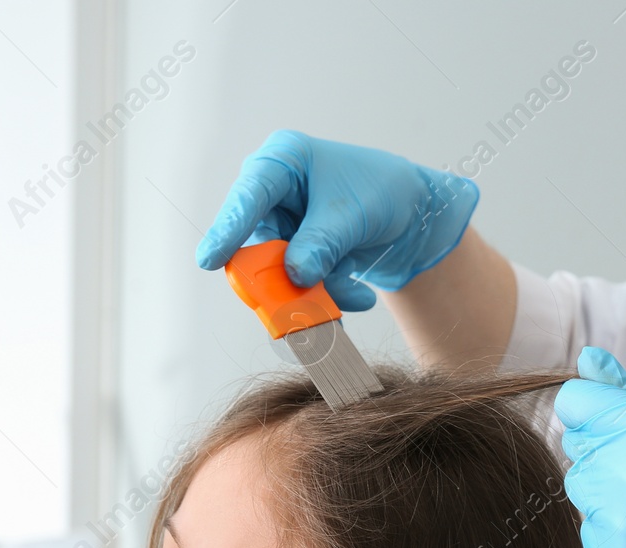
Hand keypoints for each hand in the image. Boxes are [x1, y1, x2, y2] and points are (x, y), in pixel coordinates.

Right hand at [196, 129, 479, 311]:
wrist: (415, 215)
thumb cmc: (382, 191)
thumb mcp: (354, 215)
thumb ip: (322, 244)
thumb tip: (294, 275)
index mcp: (284, 161)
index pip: (249, 194)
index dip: (228, 229)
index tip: (210, 260)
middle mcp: (277, 194)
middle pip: (261, 244)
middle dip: (283, 279)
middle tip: (295, 308)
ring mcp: (287, 227)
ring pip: (283, 272)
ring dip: (317, 292)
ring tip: (355, 295)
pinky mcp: (299, 255)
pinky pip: (302, 285)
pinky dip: (330, 296)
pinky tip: (360, 295)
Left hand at [554, 347, 625, 547]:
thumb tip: (587, 361)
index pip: (574, 403)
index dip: (595, 409)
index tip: (620, 422)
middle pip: (577, 447)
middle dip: (608, 451)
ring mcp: (619, 521)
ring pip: (582, 491)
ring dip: (610, 492)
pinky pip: (592, 533)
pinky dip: (618, 533)